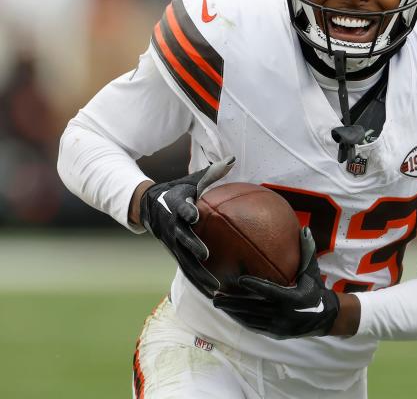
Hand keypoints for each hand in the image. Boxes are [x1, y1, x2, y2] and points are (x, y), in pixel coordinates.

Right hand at [139, 157, 234, 297]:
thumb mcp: (192, 180)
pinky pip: (188, 270)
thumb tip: (233, 159)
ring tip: (215, 288)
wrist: (147, 205)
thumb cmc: (177, 191)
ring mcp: (172, 243)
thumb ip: (213, 172)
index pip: (182, 208)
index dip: (188, 211)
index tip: (195, 215)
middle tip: (205, 255)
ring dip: (198, 274)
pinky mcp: (174, 254)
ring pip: (184, 261)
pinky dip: (199, 282)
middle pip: (182, 238)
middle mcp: (173, 227)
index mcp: (176, 206)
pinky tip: (215, 295)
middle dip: (192, 247)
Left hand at [212, 228, 339, 338]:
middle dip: (234, 303)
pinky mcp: (275, 333)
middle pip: (254, 308)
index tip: (240, 279)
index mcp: (293, 298)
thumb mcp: (312, 272)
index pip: (270, 291)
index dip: (255, 286)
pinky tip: (231, 314)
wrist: (325, 318)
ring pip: (251, 319)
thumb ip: (307, 251)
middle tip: (216, 297)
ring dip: (234, 312)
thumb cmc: (316, 290)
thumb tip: (304, 229)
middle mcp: (284, 314)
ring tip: (219, 304)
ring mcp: (278, 326)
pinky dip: (242, 320)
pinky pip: (255, 327)